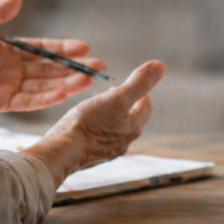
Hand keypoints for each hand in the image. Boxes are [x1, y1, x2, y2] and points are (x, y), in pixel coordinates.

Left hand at [0, 0, 105, 112]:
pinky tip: (63, 93)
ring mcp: (7, 87)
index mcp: (7, 50)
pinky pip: (27, 101)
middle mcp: (11, 69)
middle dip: (73, 68)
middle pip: (48, 70)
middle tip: (98, 67)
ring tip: (87, 80)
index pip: (41, 50)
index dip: (62, 49)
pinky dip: (45, 98)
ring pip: (43, 86)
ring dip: (65, 84)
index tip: (84, 48)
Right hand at [24, 60, 165, 188]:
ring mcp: (106, 152)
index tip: (134, 84)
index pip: (145, 108)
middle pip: (131, 121)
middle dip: (126, 105)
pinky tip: (87, 126)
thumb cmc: (88, 123)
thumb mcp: (116, 97)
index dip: (142, 94)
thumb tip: (160, 66)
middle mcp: (123, 143)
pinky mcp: (90, 157)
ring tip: (100, 107)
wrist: (63, 152)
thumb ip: (138, 83)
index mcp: (132, 128)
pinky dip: (98, 130)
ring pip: (116, 132)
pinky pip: (100, 142)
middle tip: (114, 93)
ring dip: (112, 118)